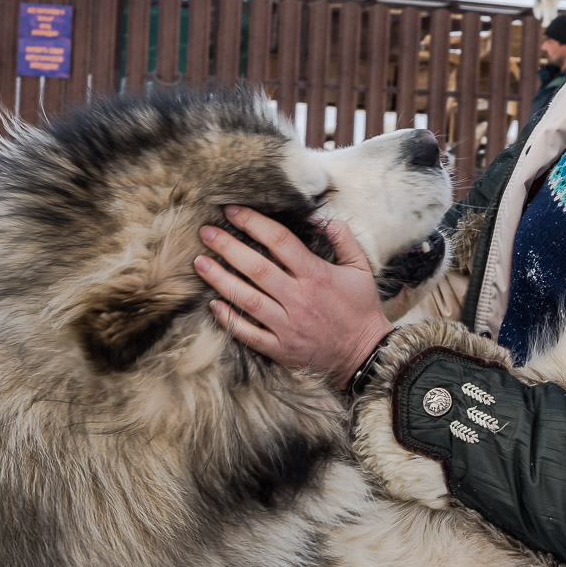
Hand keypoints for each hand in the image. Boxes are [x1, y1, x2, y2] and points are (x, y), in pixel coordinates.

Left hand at [194, 205, 393, 384]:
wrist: (365, 355)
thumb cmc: (361, 309)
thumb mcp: (361, 268)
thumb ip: (342, 238)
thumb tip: (319, 218)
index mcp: (316, 275)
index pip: (279, 240)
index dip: (253, 222)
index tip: (232, 211)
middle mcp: (299, 298)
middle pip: (255, 267)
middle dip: (227, 246)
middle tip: (205, 232)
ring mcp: (287, 325)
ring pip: (246, 298)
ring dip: (220, 279)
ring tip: (199, 263)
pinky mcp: (280, 348)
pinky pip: (248, 333)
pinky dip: (229, 319)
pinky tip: (213, 305)